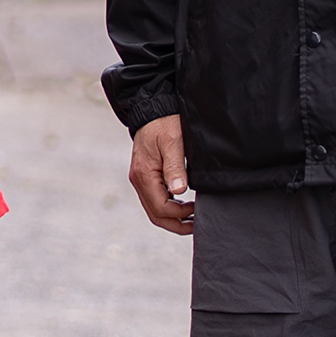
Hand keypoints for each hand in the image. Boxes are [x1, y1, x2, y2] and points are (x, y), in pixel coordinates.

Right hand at [129, 115, 194, 235]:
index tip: (197, 209)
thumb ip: (175, 168)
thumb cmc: (164, 123)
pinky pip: (154, 200)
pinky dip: (169, 208)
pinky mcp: (145, 177)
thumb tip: (179, 191)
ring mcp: (140, 179)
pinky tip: (183, 205)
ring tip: (193, 217)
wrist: (153, 111)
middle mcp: (139, 180)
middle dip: (176, 224)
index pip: (161, 207)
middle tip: (197, 225)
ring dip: (173, 218)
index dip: (180, 214)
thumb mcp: (174, 143)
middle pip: (155, 215)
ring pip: (154, 210)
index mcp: (144, 174)